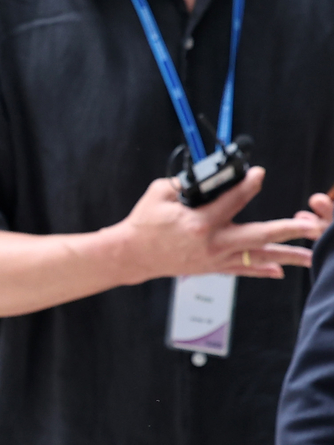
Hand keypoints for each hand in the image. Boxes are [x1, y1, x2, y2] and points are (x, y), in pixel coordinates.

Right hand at [110, 167, 325, 283]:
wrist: (134, 254)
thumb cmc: (144, 223)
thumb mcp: (160, 194)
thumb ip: (185, 183)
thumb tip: (206, 177)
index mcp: (199, 222)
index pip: (232, 200)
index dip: (248, 184)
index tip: (259, 174)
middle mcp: (213, 243)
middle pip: (258, 236)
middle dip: (288, 230)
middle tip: (311, 227)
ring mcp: (215, 258)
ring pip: (258, 257)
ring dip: (286, 256)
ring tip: (311, 256)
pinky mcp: (213, 268)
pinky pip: (243, 270)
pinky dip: (263, 271)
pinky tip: (280, 271)